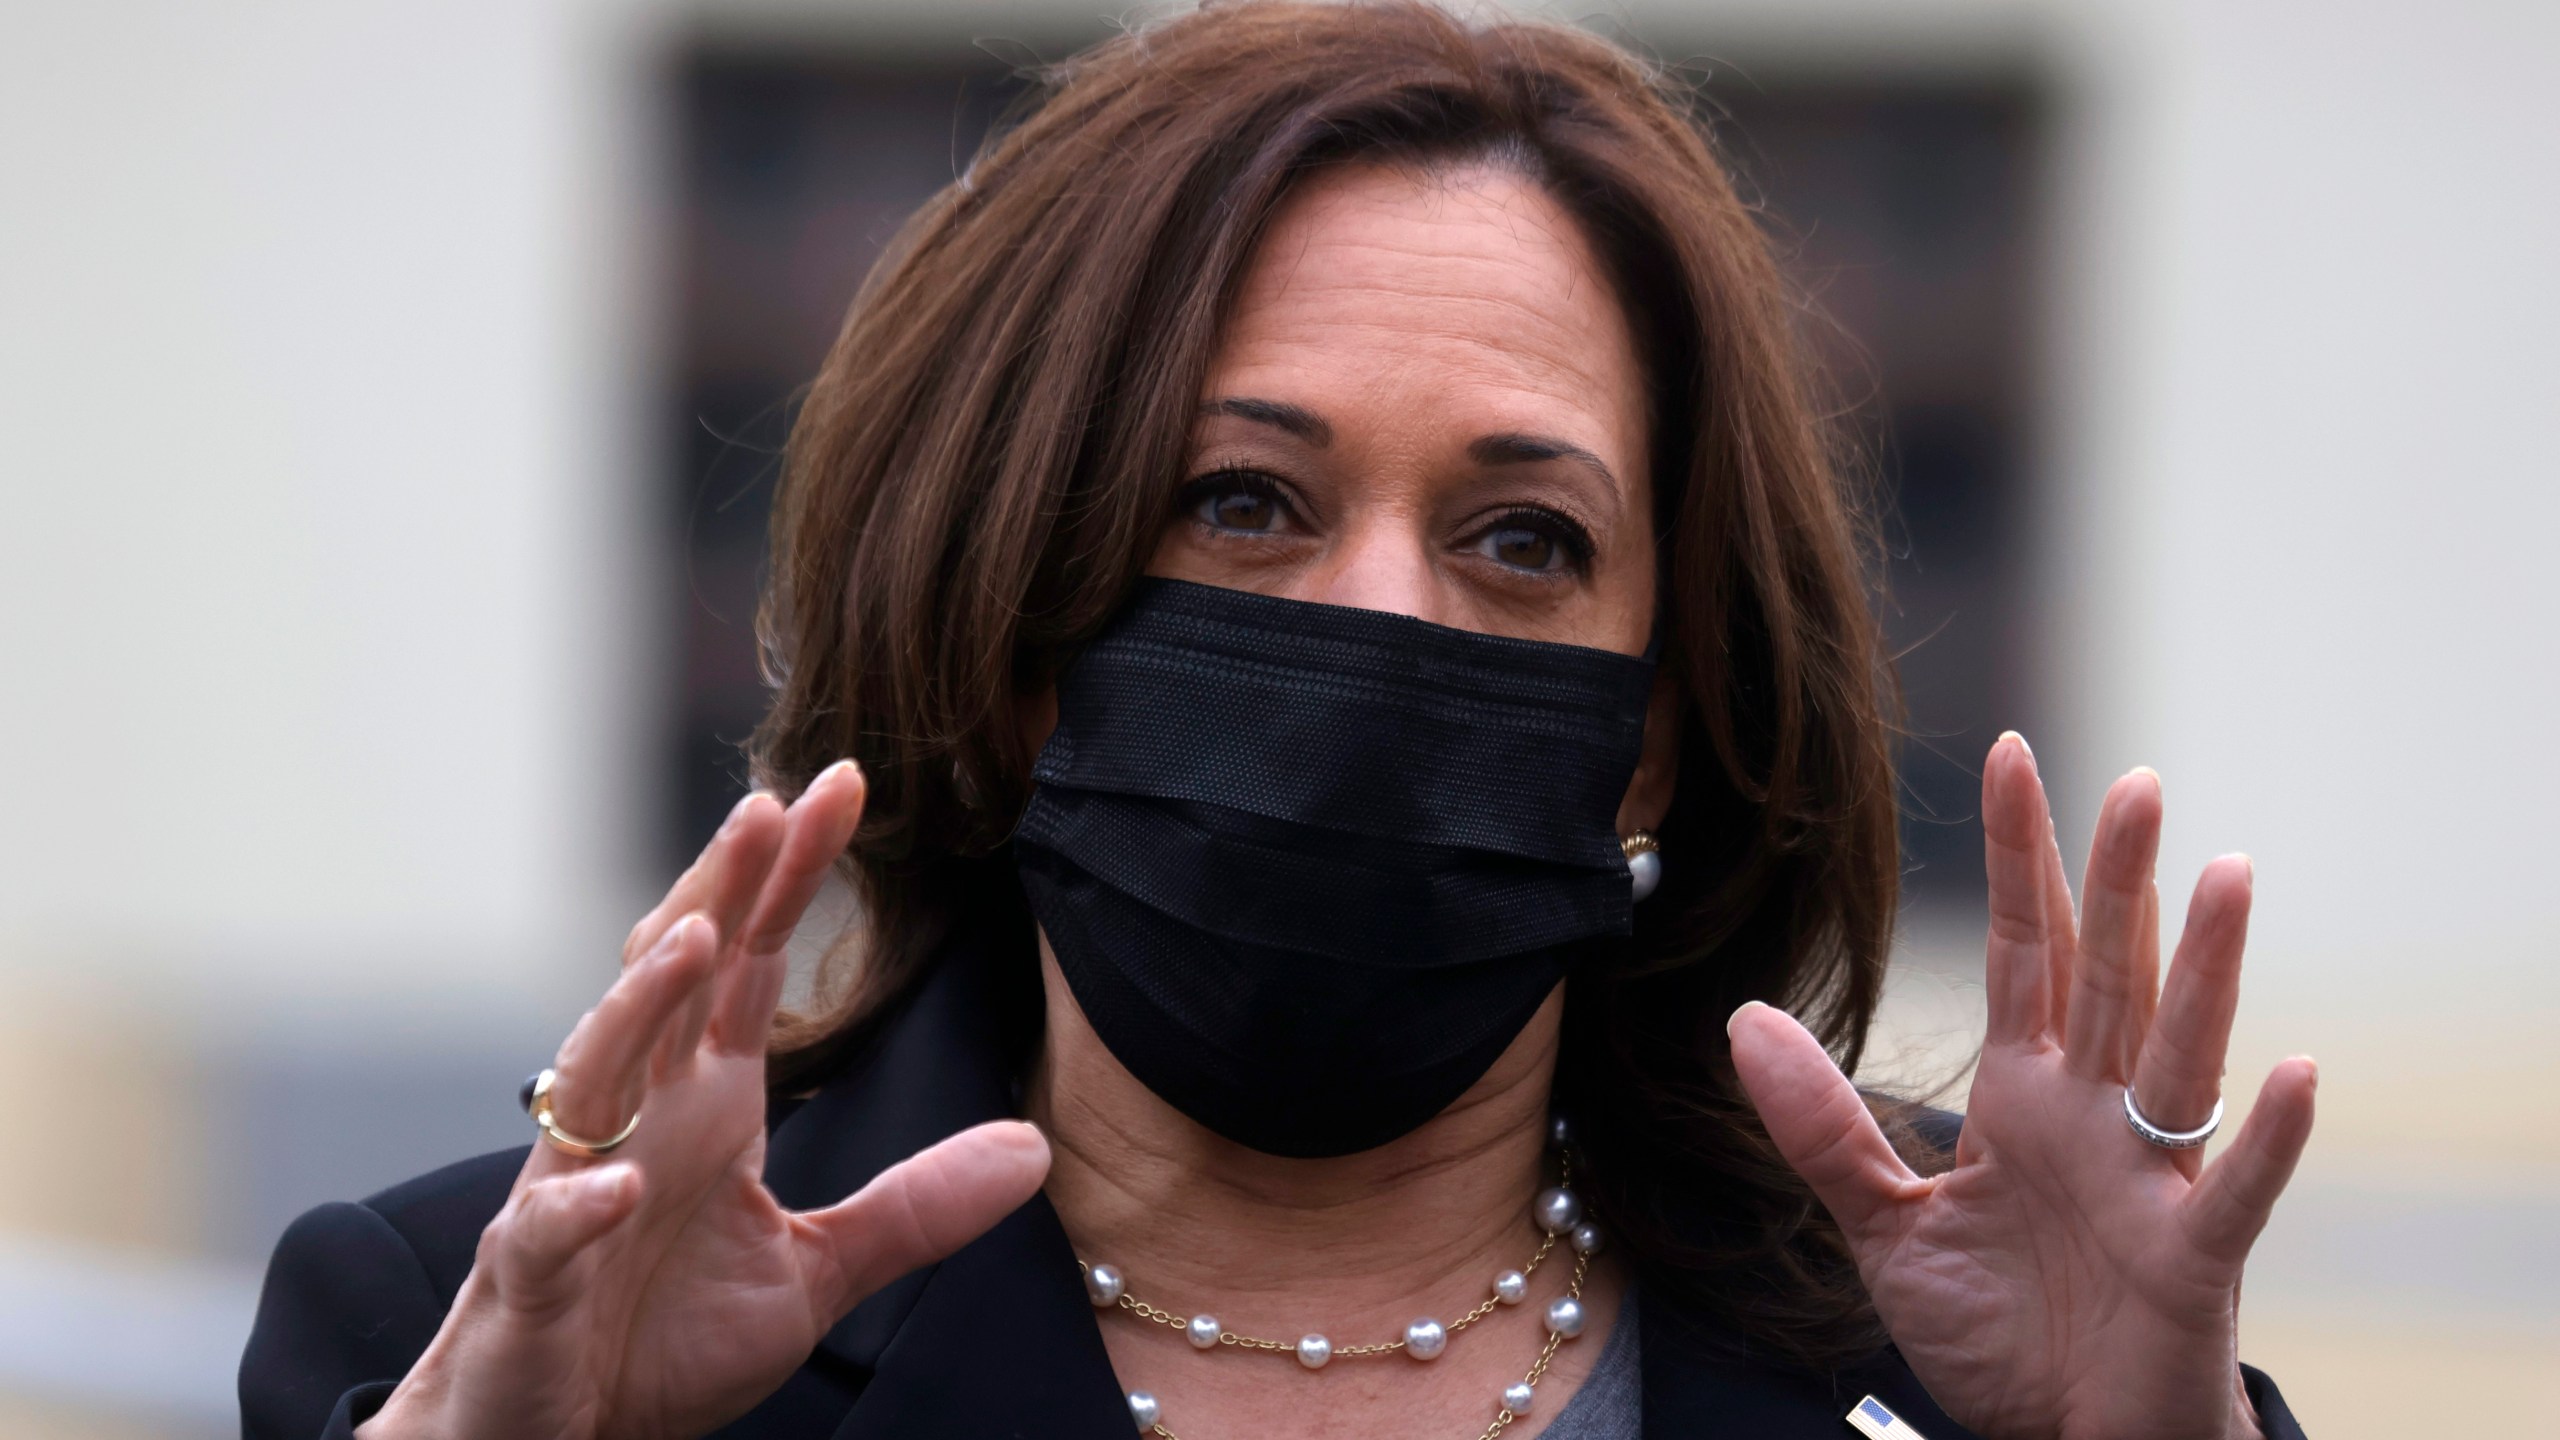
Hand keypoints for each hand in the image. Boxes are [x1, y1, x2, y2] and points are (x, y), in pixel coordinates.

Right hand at [359, 762, 1050, 1439]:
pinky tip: (624, 1181)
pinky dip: (582, 1203)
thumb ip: (913, 1207)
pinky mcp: (529, 1279)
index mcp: (703, 1105)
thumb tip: (1033, 1149)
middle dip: (719, 891)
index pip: (747, 965)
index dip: (787, 877)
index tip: (843, 785)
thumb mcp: (817, 1275)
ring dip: (638, 1009)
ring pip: (596, 1076)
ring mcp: (574, 1190)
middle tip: (774, 801)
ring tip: (694, 943)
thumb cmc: (661, 1346)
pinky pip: (549, 1231)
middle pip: (675, 981)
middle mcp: (636, 1121)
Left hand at [1728, 734, 2315, 1439]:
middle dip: (2119, 880)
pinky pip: (2237, 1190)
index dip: (2017, 858)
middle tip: (2137, 779)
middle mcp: (2097, 1116)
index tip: (2011, 755)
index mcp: (2025, 1094)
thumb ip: (1823, 1128)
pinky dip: (2270, 1136)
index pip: (2020, 951)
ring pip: (2184, 1054)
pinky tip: (2298, 1069)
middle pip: (2110, 975)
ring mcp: (2152, 1179)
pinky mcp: (2194, 1258)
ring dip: (2207, 966)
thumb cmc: (2001, 1331)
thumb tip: (1746, 1020)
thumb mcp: (1885, 1226)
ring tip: (2229, 872)